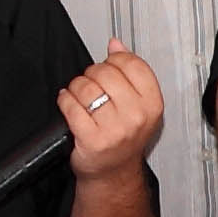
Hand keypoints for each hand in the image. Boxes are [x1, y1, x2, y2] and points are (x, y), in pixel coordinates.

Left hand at [57, 50, 168, 183]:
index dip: (114, 60)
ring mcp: (115, 129)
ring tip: (80, 97)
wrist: (113, 172)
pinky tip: (70, 105)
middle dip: (93, 75)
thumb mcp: (138, 104)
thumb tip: (116, 44)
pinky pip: (70, 105)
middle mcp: (136, 116)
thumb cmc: (125, 139)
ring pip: (85, 87)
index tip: (110, 68)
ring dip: (76, 88)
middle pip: (105, 72)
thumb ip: (130, 71)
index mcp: (152, 104)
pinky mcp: (92, 138)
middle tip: (93, 87)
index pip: (131, 63)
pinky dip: (65, 101)